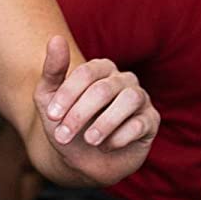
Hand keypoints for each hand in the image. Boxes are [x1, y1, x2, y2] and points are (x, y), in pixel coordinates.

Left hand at [34, 35, 157, 182]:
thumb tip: (56, 39)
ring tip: (89, 141)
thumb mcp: (49, 100)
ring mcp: (140, 99)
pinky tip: (105, 146)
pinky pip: (141, 124)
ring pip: (129, 100)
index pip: (87, 72)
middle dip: (79, 114)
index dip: (68, 93)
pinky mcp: (151, 121)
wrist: (82, 160)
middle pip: (104, 89)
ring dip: (104, 124)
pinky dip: (120, 137)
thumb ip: (52, 71)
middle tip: (63, 136)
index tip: (52, 116)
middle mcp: (123, 79)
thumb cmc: (66, 124)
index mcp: (100, 69)